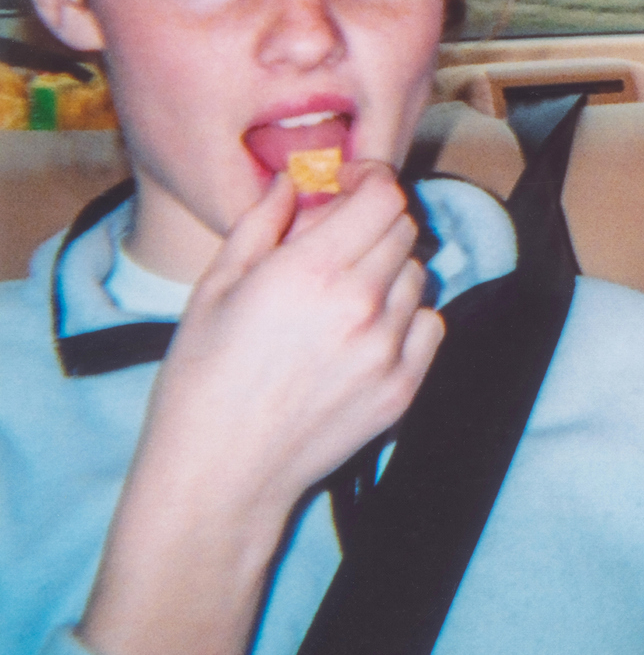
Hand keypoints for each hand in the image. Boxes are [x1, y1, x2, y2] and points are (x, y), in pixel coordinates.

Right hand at [79, 161, 443, 654]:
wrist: (220, 473)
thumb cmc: (203, 379)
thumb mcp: (215, 288)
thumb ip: (261, 223)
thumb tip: (294, 182)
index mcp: (310, 271)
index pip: (382, 197)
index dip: (370, 180)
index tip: (351, 185)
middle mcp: (360, 304)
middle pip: (403, 231)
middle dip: (374, 224)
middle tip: (340, 242)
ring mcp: (387, 349)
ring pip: (416, 277)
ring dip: (388, 272)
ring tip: (342, 297)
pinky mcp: (404, 387)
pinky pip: (430, 324)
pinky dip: (407, 319)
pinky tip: (366, 333)